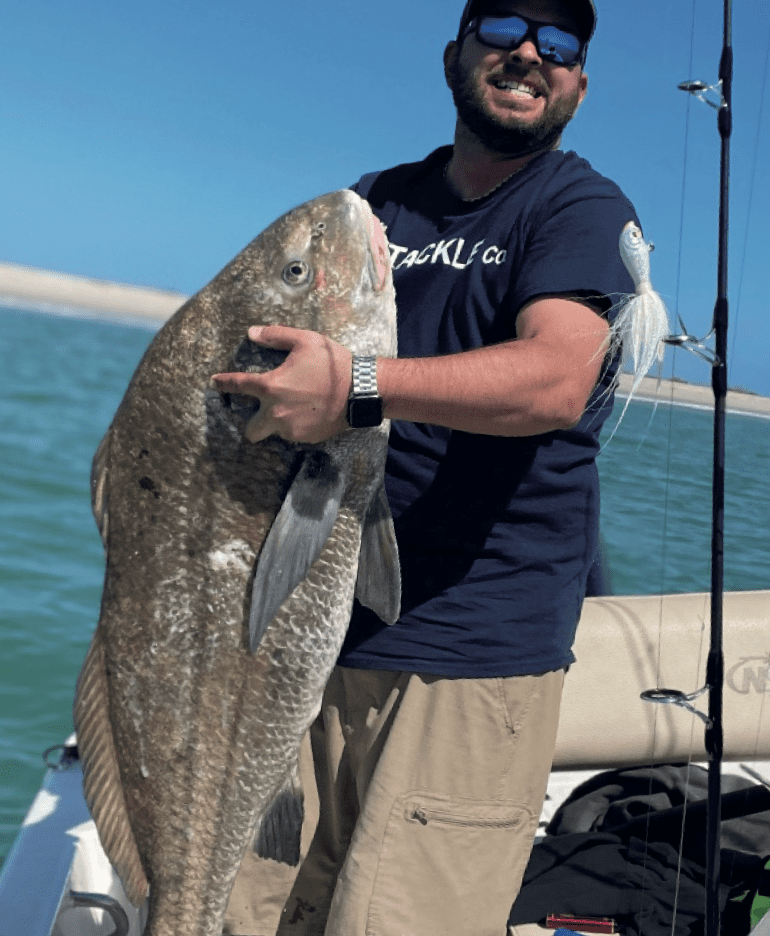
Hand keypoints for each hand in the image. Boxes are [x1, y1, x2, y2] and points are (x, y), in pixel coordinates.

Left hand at [210, 325, 351, 443]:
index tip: (214, 383)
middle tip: (263, 413)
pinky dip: (297, 426)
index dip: (224, 383)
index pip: (238, 385)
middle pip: (250, 430)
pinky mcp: (306, 438)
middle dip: (252, 425)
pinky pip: (294, 435)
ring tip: (295, 410)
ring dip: (278, 423)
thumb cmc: (332, 364)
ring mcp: (291, 429)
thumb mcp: (305, 341)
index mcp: (271, 386)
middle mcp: (276, 412)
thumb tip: (251, 333)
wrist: (361, 391)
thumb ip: (275, 335)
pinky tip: (310, 414)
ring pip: (274, 432)